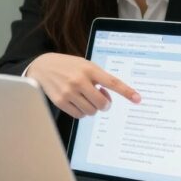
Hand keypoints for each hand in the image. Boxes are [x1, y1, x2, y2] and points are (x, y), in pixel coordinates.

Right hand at [26, 52, 140, 118]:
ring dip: (92, 108)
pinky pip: (79, 116)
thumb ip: (98, 79)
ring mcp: (69, 92)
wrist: (42, 67)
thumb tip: (106, 98)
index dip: (126, 91)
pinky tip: (77, 102)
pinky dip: (82, 112)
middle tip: (101, 99)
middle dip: (105, 104)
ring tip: (85, 98)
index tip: (138, 99)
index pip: (112, 82)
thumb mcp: (85, 65)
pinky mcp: (61, 102)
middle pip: (102, 103)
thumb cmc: (69, 67)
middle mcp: (79, 80)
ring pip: (91, 111)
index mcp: (89, 69)